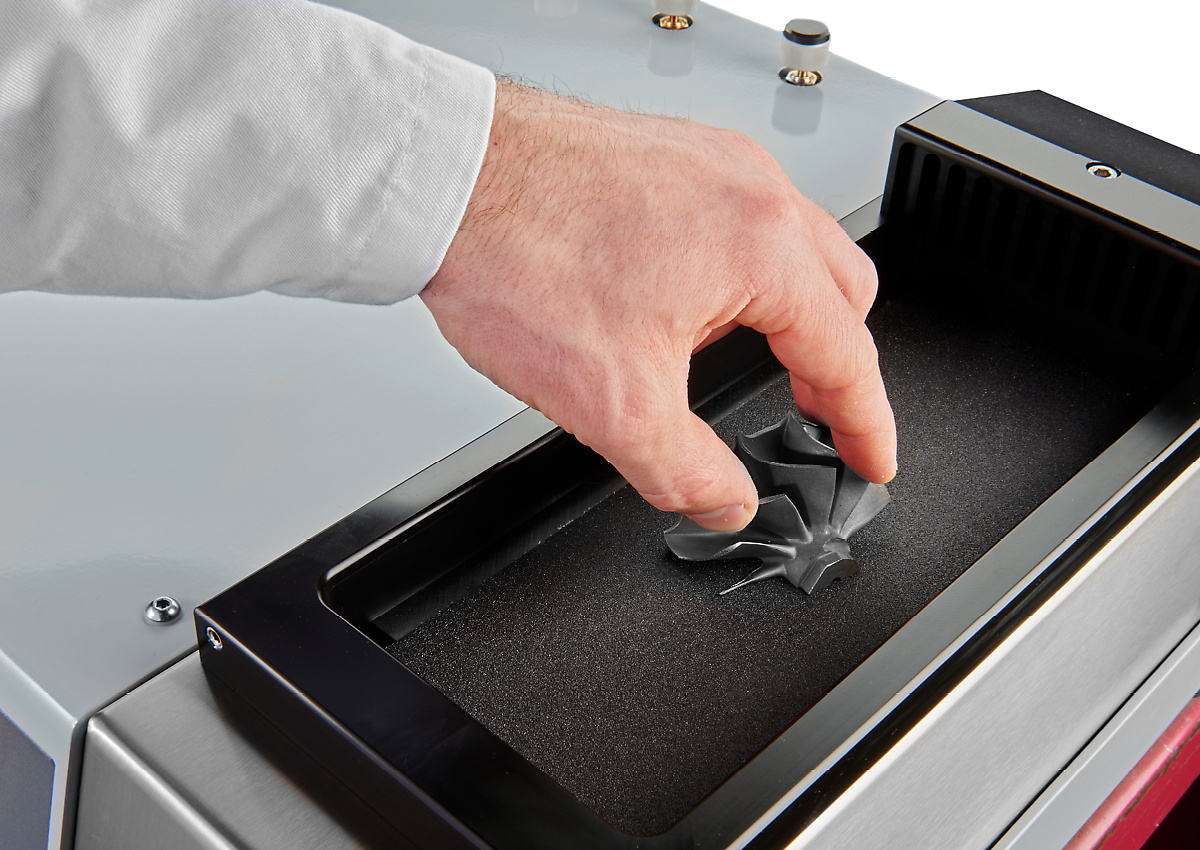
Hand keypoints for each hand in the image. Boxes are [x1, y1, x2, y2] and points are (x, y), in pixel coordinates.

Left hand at [421, 82, 894, 530]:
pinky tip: (680, 303)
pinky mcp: (668, 151)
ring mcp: (710, 160)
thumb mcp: (615, 403)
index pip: (849, 354)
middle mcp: (749, 189)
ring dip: (785, 312)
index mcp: (762, 247)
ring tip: (733, 362)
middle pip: (841, 292)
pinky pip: (737, 215)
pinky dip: (736, 269)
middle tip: (815, 414)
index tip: (872, 456)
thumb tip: (725, 501)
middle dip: (836, 363)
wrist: (444, 178)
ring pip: (792, 247)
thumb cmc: (519, 254)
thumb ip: (685, 470)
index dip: (868, 423)